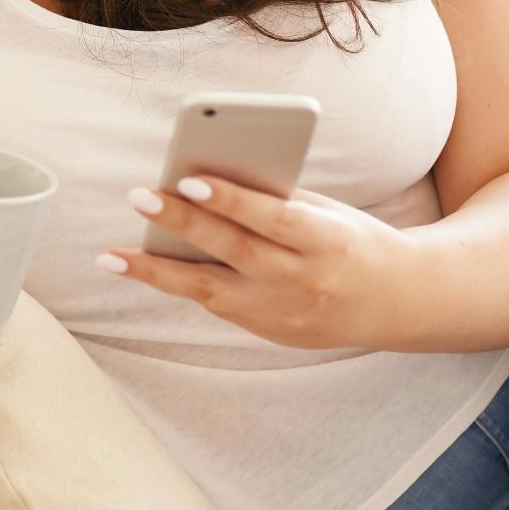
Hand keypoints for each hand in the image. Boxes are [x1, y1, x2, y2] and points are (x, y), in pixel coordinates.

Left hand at [102, 167, 415, 350]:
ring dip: (157, 271)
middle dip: (184, 223)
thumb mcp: (328, 214)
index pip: (273, 218)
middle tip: (140, 195)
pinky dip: (179, 285)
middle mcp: (304, 281)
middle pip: (235, 250)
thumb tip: (211, 181)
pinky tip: (144, 267)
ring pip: (212, 291)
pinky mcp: (270, 331)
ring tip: (112, 255)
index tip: (190, 177)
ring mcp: (284, 312)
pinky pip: (216, 305)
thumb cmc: (353, 240)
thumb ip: (278, 202)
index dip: (233, 200)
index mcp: (327, 242)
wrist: (397, 301)